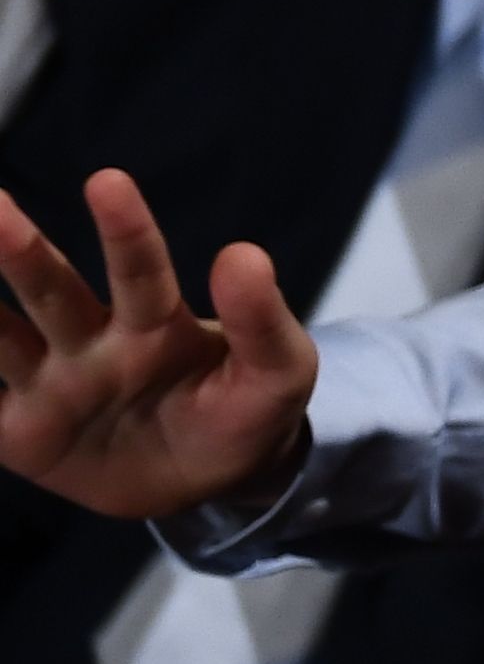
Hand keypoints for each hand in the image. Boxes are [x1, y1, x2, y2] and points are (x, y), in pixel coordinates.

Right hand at [0, 171, 317, 524]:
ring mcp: (49, 383)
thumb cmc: (242, 410)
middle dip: (18, 252)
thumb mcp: (277, 375)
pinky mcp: (19, 433)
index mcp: (154, 324)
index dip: (126, 231)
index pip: (139, 273)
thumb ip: (264, 324)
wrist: (209, 481)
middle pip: (50, 291)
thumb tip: (244, 254)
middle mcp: (90, 341)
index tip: (108, 182)